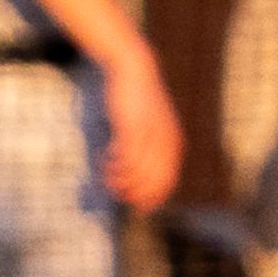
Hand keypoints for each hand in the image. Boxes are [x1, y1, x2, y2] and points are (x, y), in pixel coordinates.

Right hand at [99, 47, 183, 211]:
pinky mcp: (132, 127)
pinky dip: (113, 165)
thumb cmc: (140, 99)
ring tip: (107, 175)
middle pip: (152, 182)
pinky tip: (104, 158)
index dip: (152, 198)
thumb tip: (141, 169)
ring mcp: (150, 135)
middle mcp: (165, 141)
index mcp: (173, 142)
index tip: (138, 207)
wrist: (135, 69)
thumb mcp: (152, 123)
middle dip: (133, 193)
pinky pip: (125, 158)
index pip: (167, 181)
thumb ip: (151, 145)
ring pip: (136, 173)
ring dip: (118, 180)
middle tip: (116, 192)